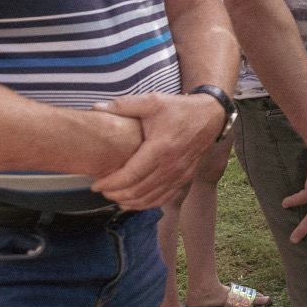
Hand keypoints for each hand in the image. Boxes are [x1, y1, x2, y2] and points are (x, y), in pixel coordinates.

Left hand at [90, 92, 225, 210]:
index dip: (111, 183)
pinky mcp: (185, 179)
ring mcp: (180, 175)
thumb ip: (123, 105)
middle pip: (138, 190)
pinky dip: (146, 204)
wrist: (211, 116)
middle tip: (101, 191)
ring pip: (150, 198)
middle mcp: (171, 166)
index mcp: (161, 148)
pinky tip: (133, 202)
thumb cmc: (179, 109)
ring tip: (114, 197)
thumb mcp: (152, 101)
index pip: (131, 175)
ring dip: (129, 202)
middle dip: (116, 194)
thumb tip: (96, 107)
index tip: (95, 185)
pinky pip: (163, 198)